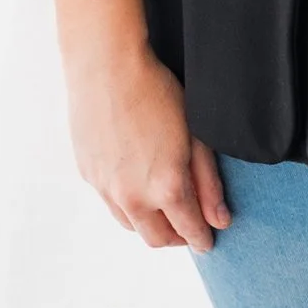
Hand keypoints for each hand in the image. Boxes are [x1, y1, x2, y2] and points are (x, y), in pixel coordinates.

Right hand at [53, 0, 230, 251]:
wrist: (107, 68)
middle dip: (177, 239)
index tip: (208, 240)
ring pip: (131, 225)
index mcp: (166, 188)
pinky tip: (136, 183)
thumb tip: (220, 220)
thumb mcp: (196, 137)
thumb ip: (209, 184)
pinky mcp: (88, 175)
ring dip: (150, 224)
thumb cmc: (157, 93)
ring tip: (163, 208)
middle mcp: (133, 197)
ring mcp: (106, 188)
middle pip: (157, 239)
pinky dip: (127, 203)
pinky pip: (110, 202)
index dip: (202, 239)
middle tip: (188, 228)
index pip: (190, 232)